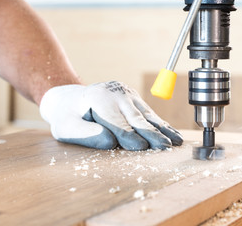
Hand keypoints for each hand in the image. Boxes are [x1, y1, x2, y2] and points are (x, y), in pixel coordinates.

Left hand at [39, 81, 182, 149]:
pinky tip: (172, 133)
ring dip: (162, 129)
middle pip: (136, 117)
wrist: (70, 98)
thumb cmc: (67, 116)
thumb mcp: (65, 127)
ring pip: (147, 114)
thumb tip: (110, 141)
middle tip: (165, 147)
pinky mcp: (133, 98)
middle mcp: (116, 93)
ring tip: (176, 141)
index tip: (141, 148)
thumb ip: (85, 133)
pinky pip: (149, 112)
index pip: (117, 122)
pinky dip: (161, 124)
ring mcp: (127, 94)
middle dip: (152, 134)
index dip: (129, 137)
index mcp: (99, 99)